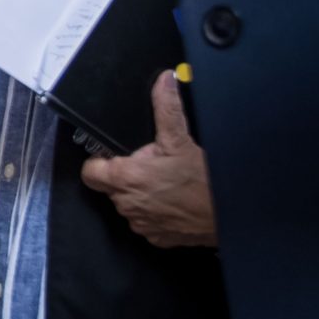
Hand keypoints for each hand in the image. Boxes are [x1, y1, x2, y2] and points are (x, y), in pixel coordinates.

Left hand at [80, 71, 216, 248]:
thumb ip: (166, 106)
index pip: (90, 171)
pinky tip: (172, 200)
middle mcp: (127, 204)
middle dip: (125, 174)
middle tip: (150, 165)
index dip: (99, 160)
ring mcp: (140, 223)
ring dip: (140, 194)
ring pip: (128, 204)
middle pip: (110, 186)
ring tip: (164, 182)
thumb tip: (164, 81)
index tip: (113, 155)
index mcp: (126, 178)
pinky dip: (154, 211)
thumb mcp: (181, 139)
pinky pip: (145, 221)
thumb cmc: (204, 181)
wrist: (228, 215)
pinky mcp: (154, 237)